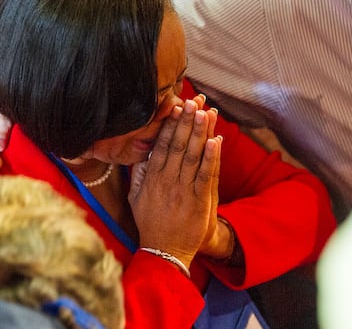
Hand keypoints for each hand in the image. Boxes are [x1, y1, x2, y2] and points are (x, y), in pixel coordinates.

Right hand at [129, 98, 221, 267]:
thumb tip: (142, 150)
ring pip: (193, 156)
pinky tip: (216, 140)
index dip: (171, 124)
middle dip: (187, 121)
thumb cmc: (150, 223)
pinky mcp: (199, 201)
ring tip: (205, 112)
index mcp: (152, 177)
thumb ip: (139, 173)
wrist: (165, 252)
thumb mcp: (136, 197)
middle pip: (179, 145)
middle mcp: (167, 180)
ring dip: (201, 132)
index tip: (176, 106)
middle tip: (193, 101)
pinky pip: (205, 175)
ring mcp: (183, 190)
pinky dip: (211, 158)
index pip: (163, 144)